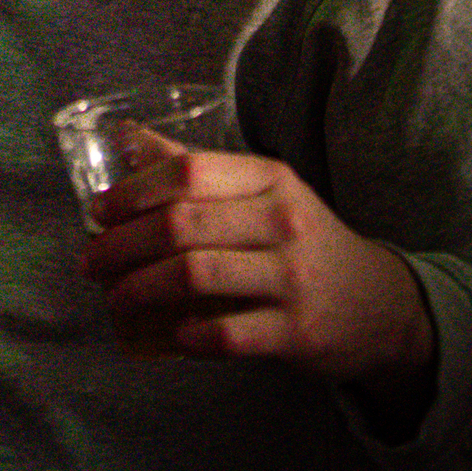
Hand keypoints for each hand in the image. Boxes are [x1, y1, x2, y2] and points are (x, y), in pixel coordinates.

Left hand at [82, 139, 434, 424]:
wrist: (381, 305)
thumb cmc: (300, 239)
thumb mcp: (262, 191)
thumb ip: (197, 166)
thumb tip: (124, 136)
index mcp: (269, 178)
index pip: (189, 171)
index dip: (134, 190)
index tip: (97, 211)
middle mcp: (283, 221)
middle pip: (182, 225)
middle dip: (123, 245)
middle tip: (91, 263)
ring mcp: (294, 278)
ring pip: (197, 276)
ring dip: (142, 289)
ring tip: (114, 297)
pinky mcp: (299, 333)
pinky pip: (229, 333)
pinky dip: (189, 335)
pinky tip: (168, 333)